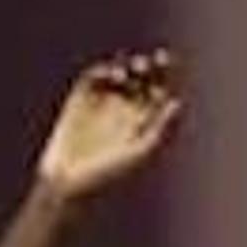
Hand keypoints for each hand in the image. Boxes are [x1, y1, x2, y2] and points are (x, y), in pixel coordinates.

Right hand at [35, 52, 181, 198]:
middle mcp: (122, 109)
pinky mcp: (78, 101)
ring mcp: (100, 104)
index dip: (163, 73)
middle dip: (146, 67)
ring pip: (117, 74)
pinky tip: (112, 75)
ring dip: (125, 67)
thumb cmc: (107, 175)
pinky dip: (103, 71)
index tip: (165, 64)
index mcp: (141, 121)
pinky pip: (92, 78)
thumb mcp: (139, 152)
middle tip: (147, 65)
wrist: (68, 181)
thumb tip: (177, 102)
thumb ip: (159, 128)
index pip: (157, 89)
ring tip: (128, 72)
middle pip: (139, 78)